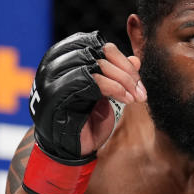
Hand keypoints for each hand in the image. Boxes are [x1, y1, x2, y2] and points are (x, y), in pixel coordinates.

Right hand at [24, 31, 144, 193]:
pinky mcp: (57, 95)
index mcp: (63, 59)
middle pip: (98, 52)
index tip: (137, 79)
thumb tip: (135, 60)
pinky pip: (90, 81)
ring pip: (96, 65)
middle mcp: (55, 64)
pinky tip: (126, 100)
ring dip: (123, 80)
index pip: (95, 43)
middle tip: (140, 90)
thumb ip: (118, 75)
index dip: (120, 58)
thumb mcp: (106, 94)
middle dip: (126, 71)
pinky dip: (114, 88)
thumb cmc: (86, 121)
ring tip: (135, 97)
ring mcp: (53, 78)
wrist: (69, 149)